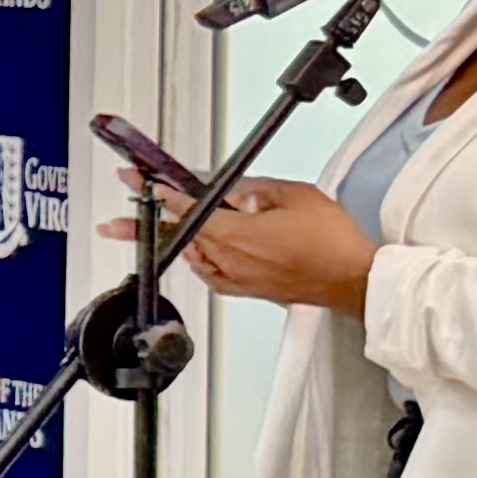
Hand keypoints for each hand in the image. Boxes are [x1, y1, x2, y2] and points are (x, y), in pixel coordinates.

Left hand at [164, 173, 375, 314]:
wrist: (353, 278)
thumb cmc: (332, 241)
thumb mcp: (296, 196)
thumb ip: (257, 190)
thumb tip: (234, 192)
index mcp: (237, 234)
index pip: (189, 211)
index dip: (162, 196)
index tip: (143, 187)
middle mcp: (230, 259)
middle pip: (182, 235)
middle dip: (154, 222)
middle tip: (123, 220)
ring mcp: (237, 277)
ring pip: (194, 255)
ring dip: (173, 242)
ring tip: (152, 233)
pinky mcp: (247, 290)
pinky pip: (211, 275)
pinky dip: (199, 262)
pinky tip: (195, 255)